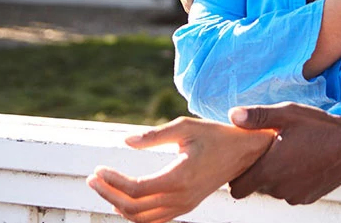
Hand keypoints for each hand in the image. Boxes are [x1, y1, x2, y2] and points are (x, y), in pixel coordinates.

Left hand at [87, 117, 274, 222]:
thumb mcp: (186, 127)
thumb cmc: (216, 136)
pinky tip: (125, 199)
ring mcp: (184, 205)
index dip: (112, 182)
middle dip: (108, 194)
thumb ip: (154, 136)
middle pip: (133, 208)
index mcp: (180, 177)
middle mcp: (181, 197)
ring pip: (142, 219)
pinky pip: (154, 219)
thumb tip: (126, 141)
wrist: (246, 152)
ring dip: (119, 206)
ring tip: (105, 188)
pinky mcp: (186, 206)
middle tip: (94, 179)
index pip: (136, 189)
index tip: (98, 169)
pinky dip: (135, 213)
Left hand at [227, 103, 340, 203]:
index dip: (238, 175)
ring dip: (277, 178)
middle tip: (272, 152)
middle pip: (256, 188)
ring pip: (275, 190)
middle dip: (259, 173)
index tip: (247, 161)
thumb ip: (257, 117)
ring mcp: (294, 195)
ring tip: (291, 155)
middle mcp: (278, 188)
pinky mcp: (308, 197)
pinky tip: (305, 163)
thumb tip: (233, 115)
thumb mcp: (287, 114)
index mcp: (268, 170)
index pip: (237, 188)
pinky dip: (294, 182)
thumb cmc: (321, 128)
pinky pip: (292, 192)